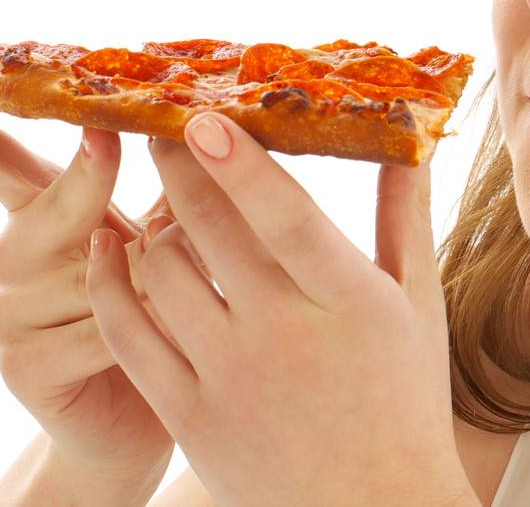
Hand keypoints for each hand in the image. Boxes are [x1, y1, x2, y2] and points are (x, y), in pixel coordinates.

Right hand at [0, 79, 182, 486]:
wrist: (155, 407)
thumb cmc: (167, 304)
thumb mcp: (170, 235)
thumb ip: (173, 186)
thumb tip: (193, 123)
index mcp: (40, 212)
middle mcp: (10, 256)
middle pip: (49, 205)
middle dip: (96, 191)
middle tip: (135, 195)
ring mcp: (7, 312)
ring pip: (88, 273)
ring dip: (146, 281)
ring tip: (175, 296)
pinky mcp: (22, 365)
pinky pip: (95, 330)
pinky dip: (138, 331)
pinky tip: (150, 342)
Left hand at [85, 111, 475, 506]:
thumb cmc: (404, 400)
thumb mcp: (419, 306)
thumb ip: (405, 217)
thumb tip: (407, 139)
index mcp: (353, 304)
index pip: (286, 218)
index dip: (241, 165)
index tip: (205, 115)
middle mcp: (286, 338)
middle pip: (211, 233)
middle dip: (177, 168)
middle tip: (163, 124)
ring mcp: (231, 379)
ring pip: (161, 275)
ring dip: (152, 222)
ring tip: (162, 195)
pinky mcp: (190, 415)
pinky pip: (129, 336)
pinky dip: (110, 285)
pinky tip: (110, 248)